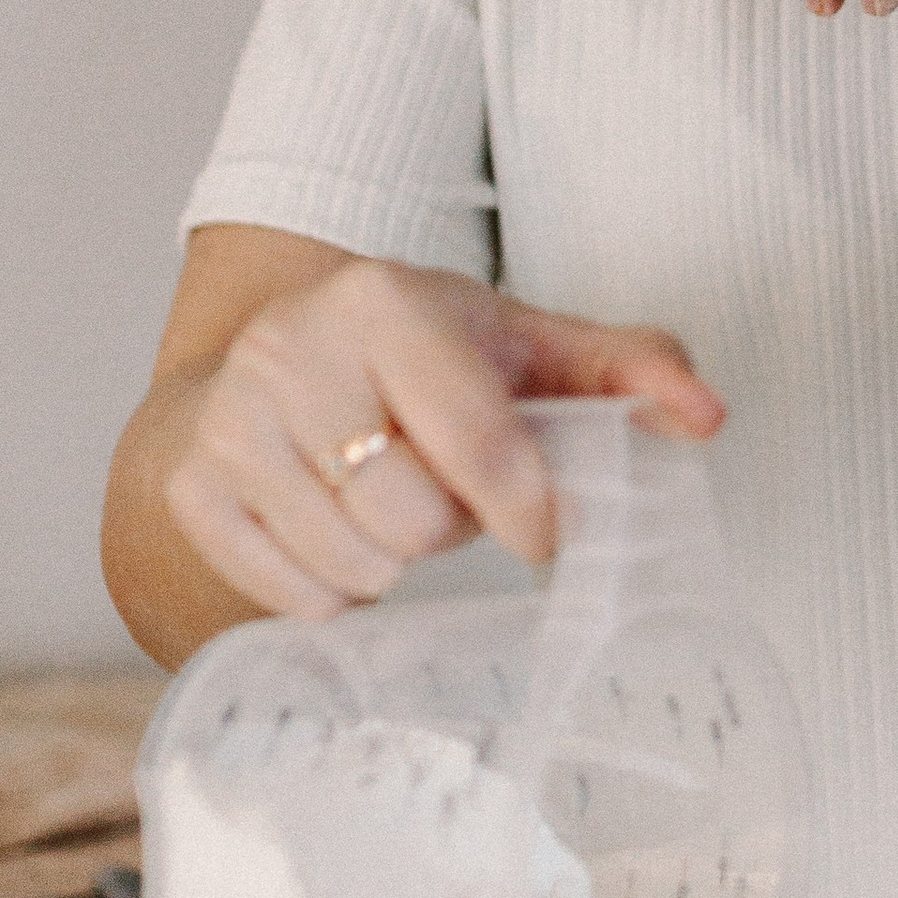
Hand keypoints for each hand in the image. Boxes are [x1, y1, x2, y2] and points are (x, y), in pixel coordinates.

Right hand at [162, 259, 723, 619]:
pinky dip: (335, 586)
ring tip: (387, 499)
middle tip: (440, 486)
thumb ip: (628, 369)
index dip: (528, 507)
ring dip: (395, 558)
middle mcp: (290, 350)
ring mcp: (229, 422)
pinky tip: (336, 527)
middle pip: (414, 518)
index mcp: (382, 302)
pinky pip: (296, 596)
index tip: (546, 528)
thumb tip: (706, 415)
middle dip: (448, 523)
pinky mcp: (191, 490)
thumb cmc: (416, 359)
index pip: (477, 440)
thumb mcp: (524, 344)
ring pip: (356, 564)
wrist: (262, 362)